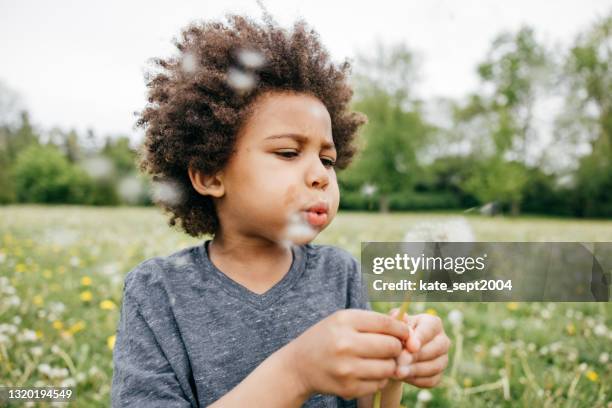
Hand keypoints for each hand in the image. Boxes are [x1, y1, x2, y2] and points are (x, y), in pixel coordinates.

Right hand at [284, 309, 410, 399]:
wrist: (299, 366)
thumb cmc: (327, 338)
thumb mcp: (344, 320)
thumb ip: (375, 322)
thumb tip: (409, 334)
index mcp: (345, 321)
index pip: (387, 324)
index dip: (402, 329)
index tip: (404, 333)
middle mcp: (345, 344)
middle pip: (391, 347)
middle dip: (396, 348)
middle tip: (390, 348)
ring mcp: (347, 369)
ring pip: (389, 368)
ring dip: (389, 364)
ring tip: (379, 360)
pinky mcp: (348, 388)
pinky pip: (379, 384)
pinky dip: (379, 378)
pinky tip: (367, 371)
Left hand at [389, 310, 450, 387]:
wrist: (394, 354)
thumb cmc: (395, 335)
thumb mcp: (395, 326)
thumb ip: (398, 321)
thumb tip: (403, 317)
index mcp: (433, 323)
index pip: (429, 329)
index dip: (420, 338)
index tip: (410, 347)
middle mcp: (442, 340)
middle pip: (436, 348)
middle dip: (416, 356)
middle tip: (400, 362)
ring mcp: (443, 358)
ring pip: (435, 366)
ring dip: (415, 370)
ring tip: (398, 372)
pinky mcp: (439, 375)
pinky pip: (431, 380)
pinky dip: (417, 380)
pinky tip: (403, 377)